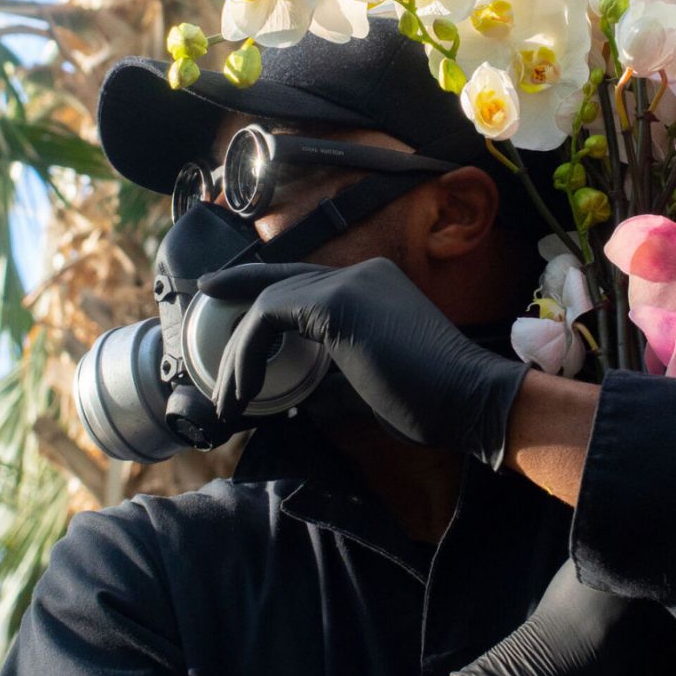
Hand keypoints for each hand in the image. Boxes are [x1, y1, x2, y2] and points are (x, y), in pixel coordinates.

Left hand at [198, 257, 528, 468]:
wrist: (473, 398)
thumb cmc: (433, 401)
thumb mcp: (371, 386)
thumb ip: (333, 380)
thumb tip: (296, 395)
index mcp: (373, 287)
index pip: (306, 283)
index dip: (264, 291)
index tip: (231, 304)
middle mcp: (360, 274)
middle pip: (281, 279)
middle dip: (236, 292)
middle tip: (203, 307)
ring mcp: (350, 283)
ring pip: (269, 302)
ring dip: (238, 353)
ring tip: (224, 397)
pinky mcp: (337, 303)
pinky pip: (269, 317)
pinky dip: (247, 355)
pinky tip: (242, 391)